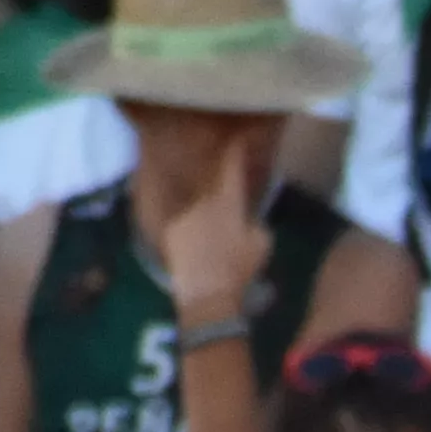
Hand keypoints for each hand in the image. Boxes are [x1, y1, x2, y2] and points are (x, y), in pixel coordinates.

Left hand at [158, 135, 272, 325]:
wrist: (207, 294)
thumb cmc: (239, 269)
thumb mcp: (262, 243)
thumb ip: (255, 220)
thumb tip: (248, 214)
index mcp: (227, 199)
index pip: (231, 162)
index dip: (236, 146)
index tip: (239, 137)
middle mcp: (201, 198)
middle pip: (208, 174)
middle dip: (215, 169)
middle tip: (222, 167)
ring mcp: (182, 211)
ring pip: (193, 194)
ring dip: (201, 195)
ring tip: (208, 204)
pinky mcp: (168, 227)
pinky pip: (182, 215)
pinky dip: (188, 217)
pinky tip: (195, 229)